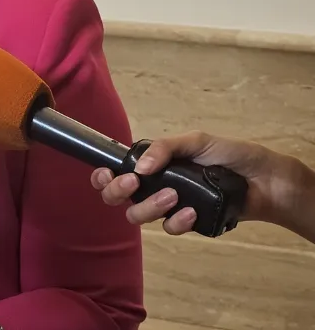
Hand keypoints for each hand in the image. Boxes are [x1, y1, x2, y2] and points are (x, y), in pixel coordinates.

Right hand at [90, 131, 304, 234]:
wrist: (265, 181)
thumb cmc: (230, 155)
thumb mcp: (196, 141)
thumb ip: (164, 148)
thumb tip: (140, 167)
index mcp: (153, 164)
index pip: (117, 171)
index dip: (103, 176)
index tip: (107, 174)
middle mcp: (155, 185)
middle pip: (118, 197)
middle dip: (118, 192)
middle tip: (134, 184)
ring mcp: (170, 206)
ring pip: (139, 215)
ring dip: (149, 206)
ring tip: (173, 196)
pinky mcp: (188, 224)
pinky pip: (170, 228)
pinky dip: (177, 221)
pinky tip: (193, 212)